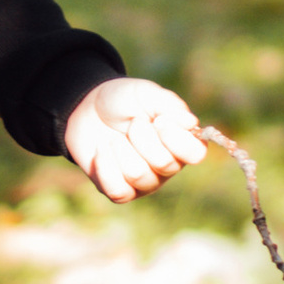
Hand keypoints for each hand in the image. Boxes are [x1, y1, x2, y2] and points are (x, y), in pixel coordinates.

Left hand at [64, 77, 207, 204]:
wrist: (87, 108)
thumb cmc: (123, 100)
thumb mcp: (145, 93)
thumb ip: (169, 105)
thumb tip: (191, 123)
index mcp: (180, 141)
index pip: (196, 154)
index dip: (177, 139)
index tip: (159, 121)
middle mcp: (168, 166)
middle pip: (164, 164)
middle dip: (141, 137)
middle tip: (132, 124)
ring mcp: (145, 182)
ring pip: (138, 176)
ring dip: (121, 149)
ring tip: (114, 137)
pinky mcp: (121, 191)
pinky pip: (118, 191)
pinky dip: (105, 166)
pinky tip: (101, 151)